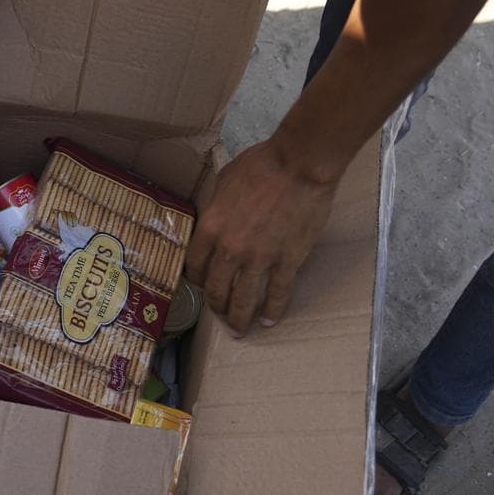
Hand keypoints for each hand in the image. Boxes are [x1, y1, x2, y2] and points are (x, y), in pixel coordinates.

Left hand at [186, 138, 338, 333]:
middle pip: (216, 289)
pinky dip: (273, 310)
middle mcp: (230, 249)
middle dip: (216, 305)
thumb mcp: (224, 182)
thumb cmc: (261, 165)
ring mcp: (259, 259)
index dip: (197, 280)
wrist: (299, 165)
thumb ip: (215, 207)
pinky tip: (270, 321)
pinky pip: (277, 294)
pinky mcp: (287, 262)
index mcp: (211, 228)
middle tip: (220, 313)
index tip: (201, 285)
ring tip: (240, 329)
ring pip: (243, 299)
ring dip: (239, 318)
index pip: (194, 266)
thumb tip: (213, 219)